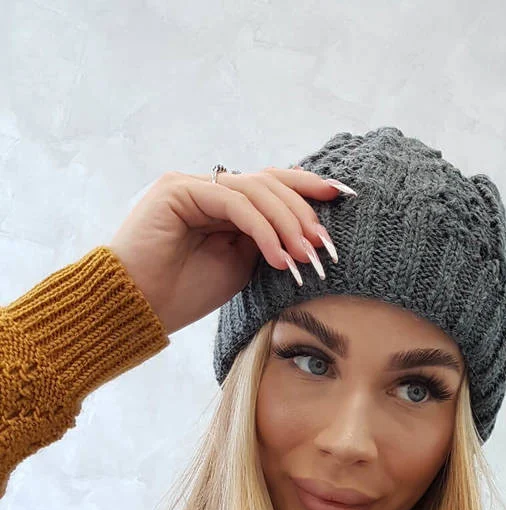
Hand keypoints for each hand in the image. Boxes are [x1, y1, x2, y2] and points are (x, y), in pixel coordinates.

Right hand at [108, 166, 352, 334]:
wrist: (137, 306)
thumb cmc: (184, 293)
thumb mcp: (241, 268)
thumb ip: (266, 243)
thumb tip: (305, 235)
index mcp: (224, 204)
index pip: (272, 186)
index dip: (309, 188)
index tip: (345, 198)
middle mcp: (209, 188)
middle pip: (270, 183)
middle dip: (305, 213)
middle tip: (326, 247)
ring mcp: (193, 185)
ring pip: (256, 190)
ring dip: (288, 224)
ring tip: (307, 258)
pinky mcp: (178, 189)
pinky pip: (235, 203)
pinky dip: (263, 231)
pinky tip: (280, 259)